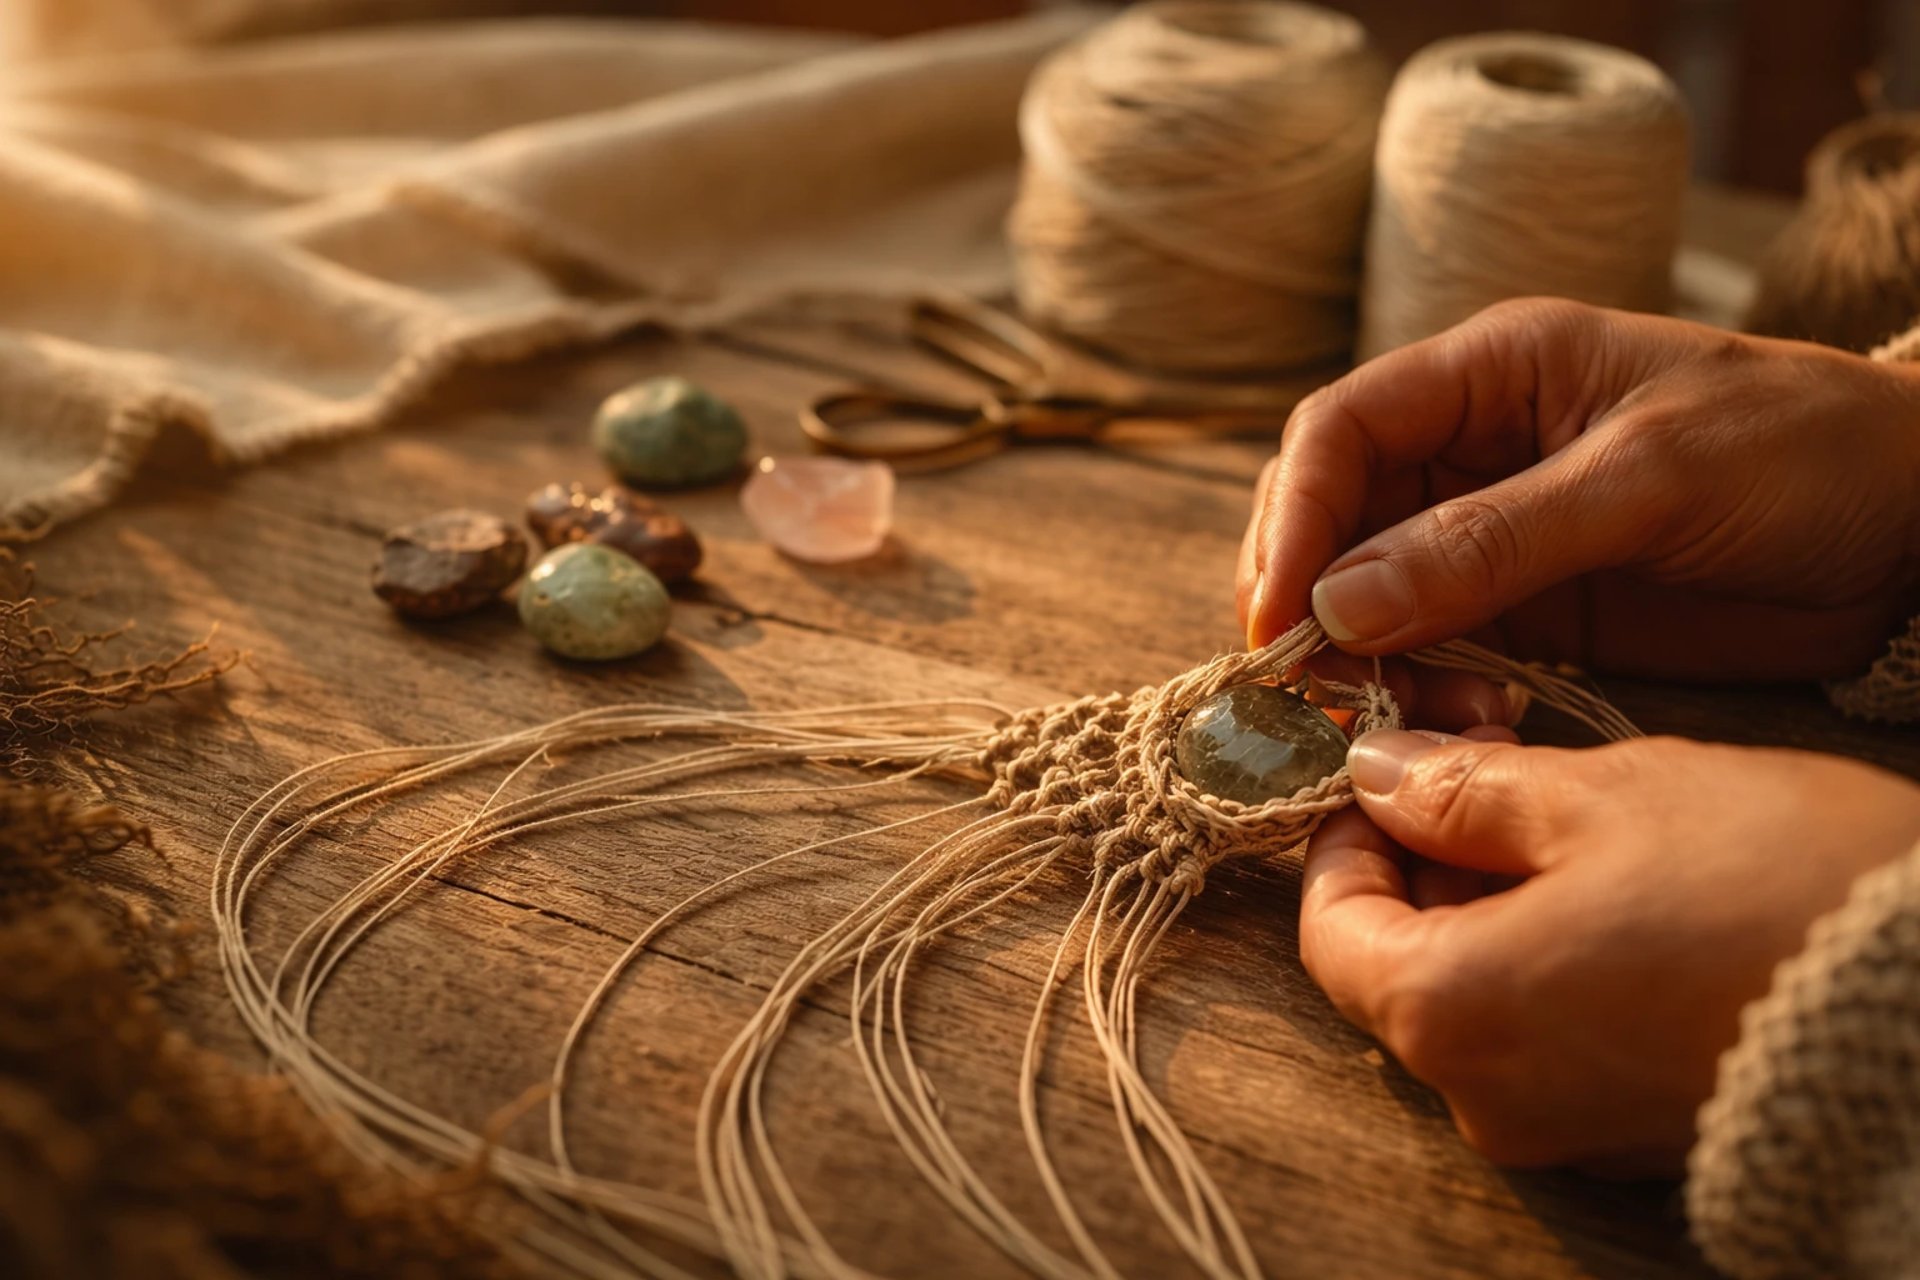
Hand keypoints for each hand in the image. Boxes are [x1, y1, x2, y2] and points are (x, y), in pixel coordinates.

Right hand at [1239, 300, 1919, 680]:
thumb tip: (1338, 603)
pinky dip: (1423, 692)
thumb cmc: (1799, 453)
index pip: (1342, 427)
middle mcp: (1472, 449)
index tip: (1280, 614)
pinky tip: (1460, 721)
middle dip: (1309, 595)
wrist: (1915, 530)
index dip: (1295, 516)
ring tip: (1395, 714)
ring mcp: (1494, 535)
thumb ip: (1492, 541)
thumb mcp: (1645, 480)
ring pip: (1370, 594)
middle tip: (1310, 683)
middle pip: (1333, 514)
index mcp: (1492, 371)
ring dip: (1364, 658)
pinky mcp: (1529, 612)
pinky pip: (1435, 651)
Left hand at [1300, 729, 1919, 1171]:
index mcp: (1448, 1015)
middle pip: (1403, 962)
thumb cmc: (1771, 888)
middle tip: (1485, 751)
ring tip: (1562, 800)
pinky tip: (1615, 880)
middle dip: (1428, 851)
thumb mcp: (1602, 800)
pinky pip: (1554, 1034)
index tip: (1386, 763)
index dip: (1345, 833)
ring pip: (1481, 995)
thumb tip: (1377, 774)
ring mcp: (1567, 1128)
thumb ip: (1464, 792)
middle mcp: (1487, 1097)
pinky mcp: (1641, 1130)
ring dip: (1494, 895)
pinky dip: (1555, 955)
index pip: (1331, 926)